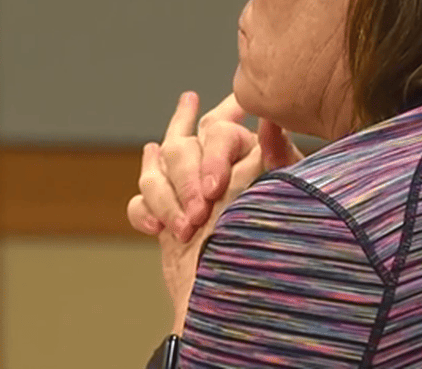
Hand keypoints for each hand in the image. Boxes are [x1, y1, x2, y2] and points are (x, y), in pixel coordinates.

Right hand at [137, 94, 264, 333]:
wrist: (237, 302)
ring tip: (186, 227)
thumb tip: (271, 119)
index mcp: (249, 155)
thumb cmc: (271, 248)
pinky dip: (144, 213)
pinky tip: (158, 227)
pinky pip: (140, 202)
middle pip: (178, 146)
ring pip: (154, 172)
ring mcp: (188, 194)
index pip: (217, 130)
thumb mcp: (282, 195)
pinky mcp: (168, 220)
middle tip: (198, 216)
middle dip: (185, 182)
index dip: (211, 158)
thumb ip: (277, 153)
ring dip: (167, 202)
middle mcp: (216, 168)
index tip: (214, 192)